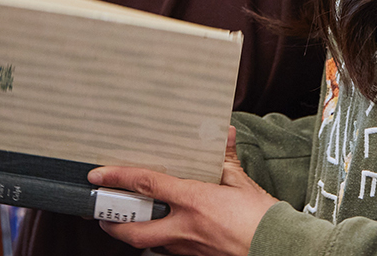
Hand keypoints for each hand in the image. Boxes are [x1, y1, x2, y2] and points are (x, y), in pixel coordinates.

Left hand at [90, 126, 279, 255]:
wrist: (278, 248)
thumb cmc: (262, 219)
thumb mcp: (242, 182)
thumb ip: (226, 159)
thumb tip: (223, 133)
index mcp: (194, 202)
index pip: (146, 186)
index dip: (118, 178)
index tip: (98, 174)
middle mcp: (185, 228)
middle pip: (134, 231)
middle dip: (112, 224)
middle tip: (101, 213)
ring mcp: (188, 248)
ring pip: (150, 244)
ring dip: (138, 233)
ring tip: (134, 219)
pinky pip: (171, 251)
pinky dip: (163, 241)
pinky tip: (169, 230)